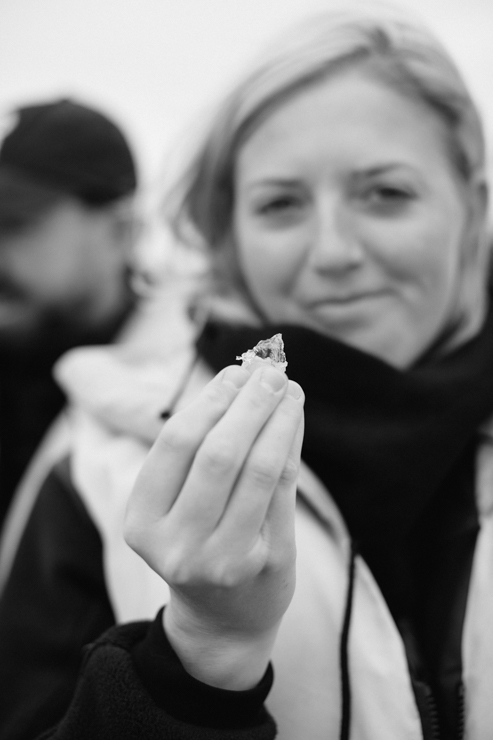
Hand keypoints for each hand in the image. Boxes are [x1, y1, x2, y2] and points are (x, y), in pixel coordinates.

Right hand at [124, 363, 303, 688]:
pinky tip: (295, 419)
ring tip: (289, 388)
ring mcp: (224, 560)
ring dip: (277, 419)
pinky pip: (283, 489)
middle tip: (270, 372)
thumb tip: (244, 377)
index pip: (176, 444)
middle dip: (249, 404)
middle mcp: (178, 545)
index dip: (209, 401)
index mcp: (142, 521)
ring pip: (257, 469)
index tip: (235, 373)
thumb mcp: (176, 504)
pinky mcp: (267, 564)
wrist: (222, 619)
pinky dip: (291, 445)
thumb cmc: (198, 542)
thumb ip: (200, 446)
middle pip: (218, 454)